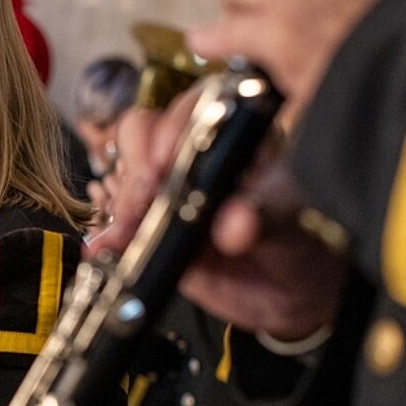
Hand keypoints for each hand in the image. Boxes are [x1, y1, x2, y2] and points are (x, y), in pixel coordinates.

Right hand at [90, 92, 345, 341]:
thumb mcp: (291, 227)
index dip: (173, 130)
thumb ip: (264, 219)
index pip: (196, 108)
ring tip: (123, 232)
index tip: (164, 165)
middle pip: (144, 131)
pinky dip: (107, 233)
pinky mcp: (151, 226)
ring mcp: (168, 190)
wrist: (287, 297)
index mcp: (237, 136)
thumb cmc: (301, 247)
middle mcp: (196, 155)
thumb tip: (236, 221)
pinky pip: (118, 220)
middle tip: (142, 199)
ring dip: (118, 200)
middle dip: (137, 165)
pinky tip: (105, 247)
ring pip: (124, 171)